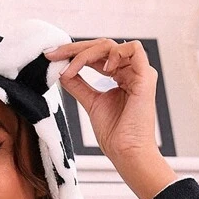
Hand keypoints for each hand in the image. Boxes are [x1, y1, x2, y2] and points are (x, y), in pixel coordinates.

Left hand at [45, 38, 160, 167]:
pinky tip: (103, 68)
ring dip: (88, 53)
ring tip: (72, 69)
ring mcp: (139, 73)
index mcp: (120, 76)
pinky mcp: (146, 77)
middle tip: (54, 54)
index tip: (52, 57)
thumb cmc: (115, 136)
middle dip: (75, 49)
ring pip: (112, 46)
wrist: (126, 153)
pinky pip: (134, 49)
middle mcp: (130, 71)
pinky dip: (115, 54)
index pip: (96, 55)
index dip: (73, 53)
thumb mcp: (90, 103)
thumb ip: (78, 85)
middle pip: (102, 46)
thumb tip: (62, 71)